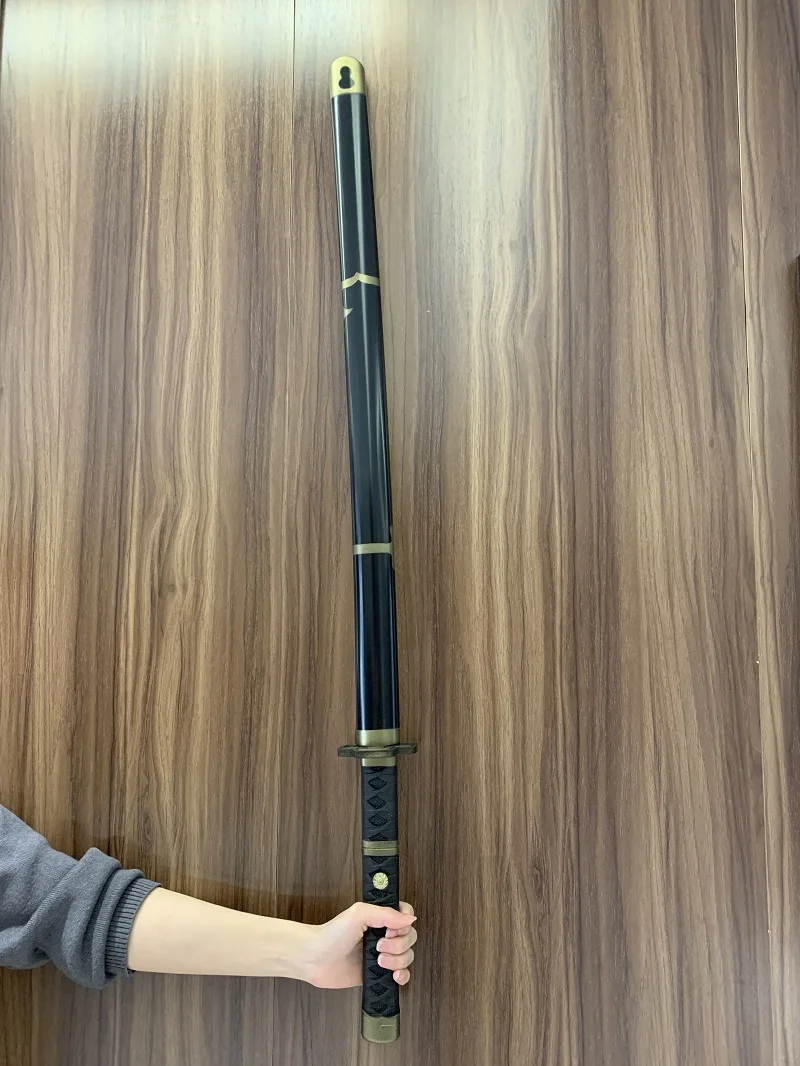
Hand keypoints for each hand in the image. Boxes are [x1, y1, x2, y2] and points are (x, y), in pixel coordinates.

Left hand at [302, 902, 416, 989]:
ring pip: (408, 957)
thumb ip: (386, 914)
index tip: (391, 929)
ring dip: (397, 960)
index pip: (406, 915)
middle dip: (399, 944)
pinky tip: (394, 976)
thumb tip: (410, 918)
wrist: (316, 960)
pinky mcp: (379, 973)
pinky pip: (402, 975)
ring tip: (378, 960)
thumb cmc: (331, 935)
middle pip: (410, 937)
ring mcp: (383, 955)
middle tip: (379, 945)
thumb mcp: (358, 914)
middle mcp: (383, 934)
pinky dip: (403, 976)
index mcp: (379, 918)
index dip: (404, 923)